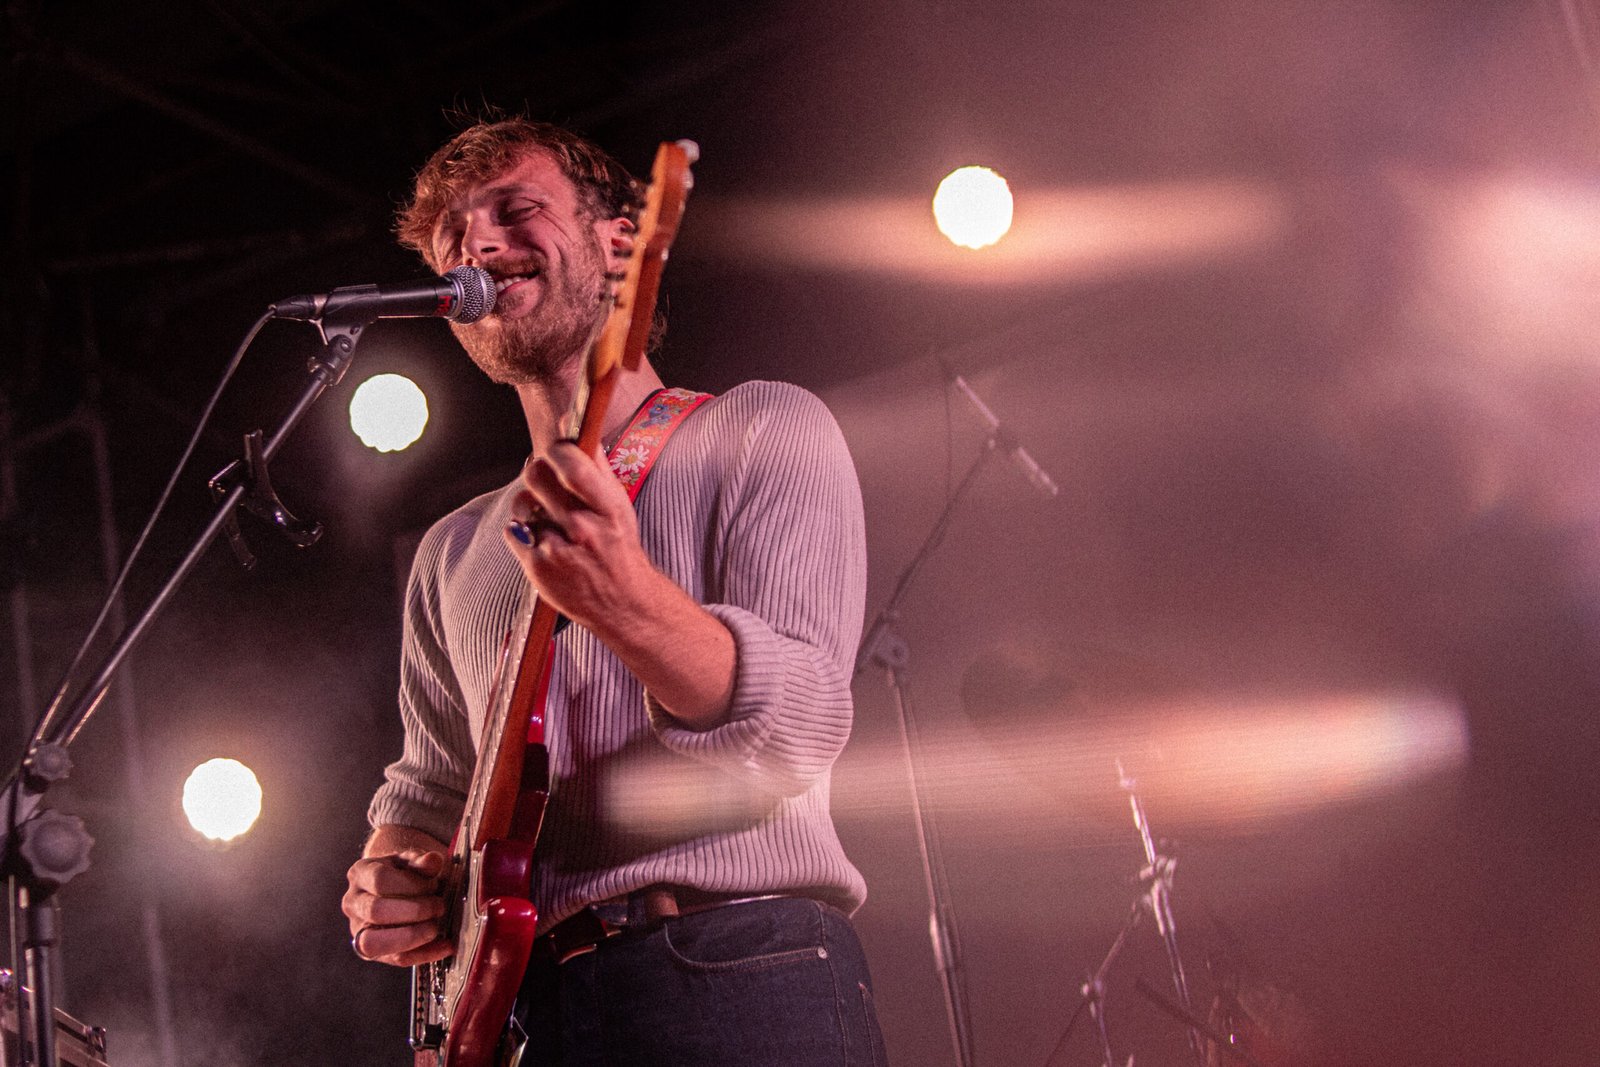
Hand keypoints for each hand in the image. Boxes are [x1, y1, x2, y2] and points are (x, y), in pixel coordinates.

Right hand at [342, 847, 451, 965]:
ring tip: (435, 928)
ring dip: (410, 937)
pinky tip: (445, 946)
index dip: (411, 885)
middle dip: (413, 911)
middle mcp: (353, 903)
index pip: (380, 880)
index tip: (434, 885)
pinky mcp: (373, 952)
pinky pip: (395, 959)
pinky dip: (423, 954)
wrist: (399, 886)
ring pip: (373, 943)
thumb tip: (432, 860)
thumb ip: (422, 861)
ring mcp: (358, 930)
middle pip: (374, 911)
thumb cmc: (407, 872)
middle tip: (438, 907)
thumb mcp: (414, 860)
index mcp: (360, 873)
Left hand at [504, 440, 652, 630]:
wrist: (622, 603)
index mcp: (608, 508)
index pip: (573, 466)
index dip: (557, 450)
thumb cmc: (619, 548)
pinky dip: (522, 531)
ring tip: (546, 517)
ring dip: (528, 505)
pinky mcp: (538, 568)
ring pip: (521, 503)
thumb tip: (576, 427)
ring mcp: (558, 549)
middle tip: (545, 480)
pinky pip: (513, 531)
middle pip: (536, 477)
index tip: (556, 449)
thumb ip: (596, 466)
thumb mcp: (619, 506)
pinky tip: (541, 540)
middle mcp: (584, 528)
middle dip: (536, 472)